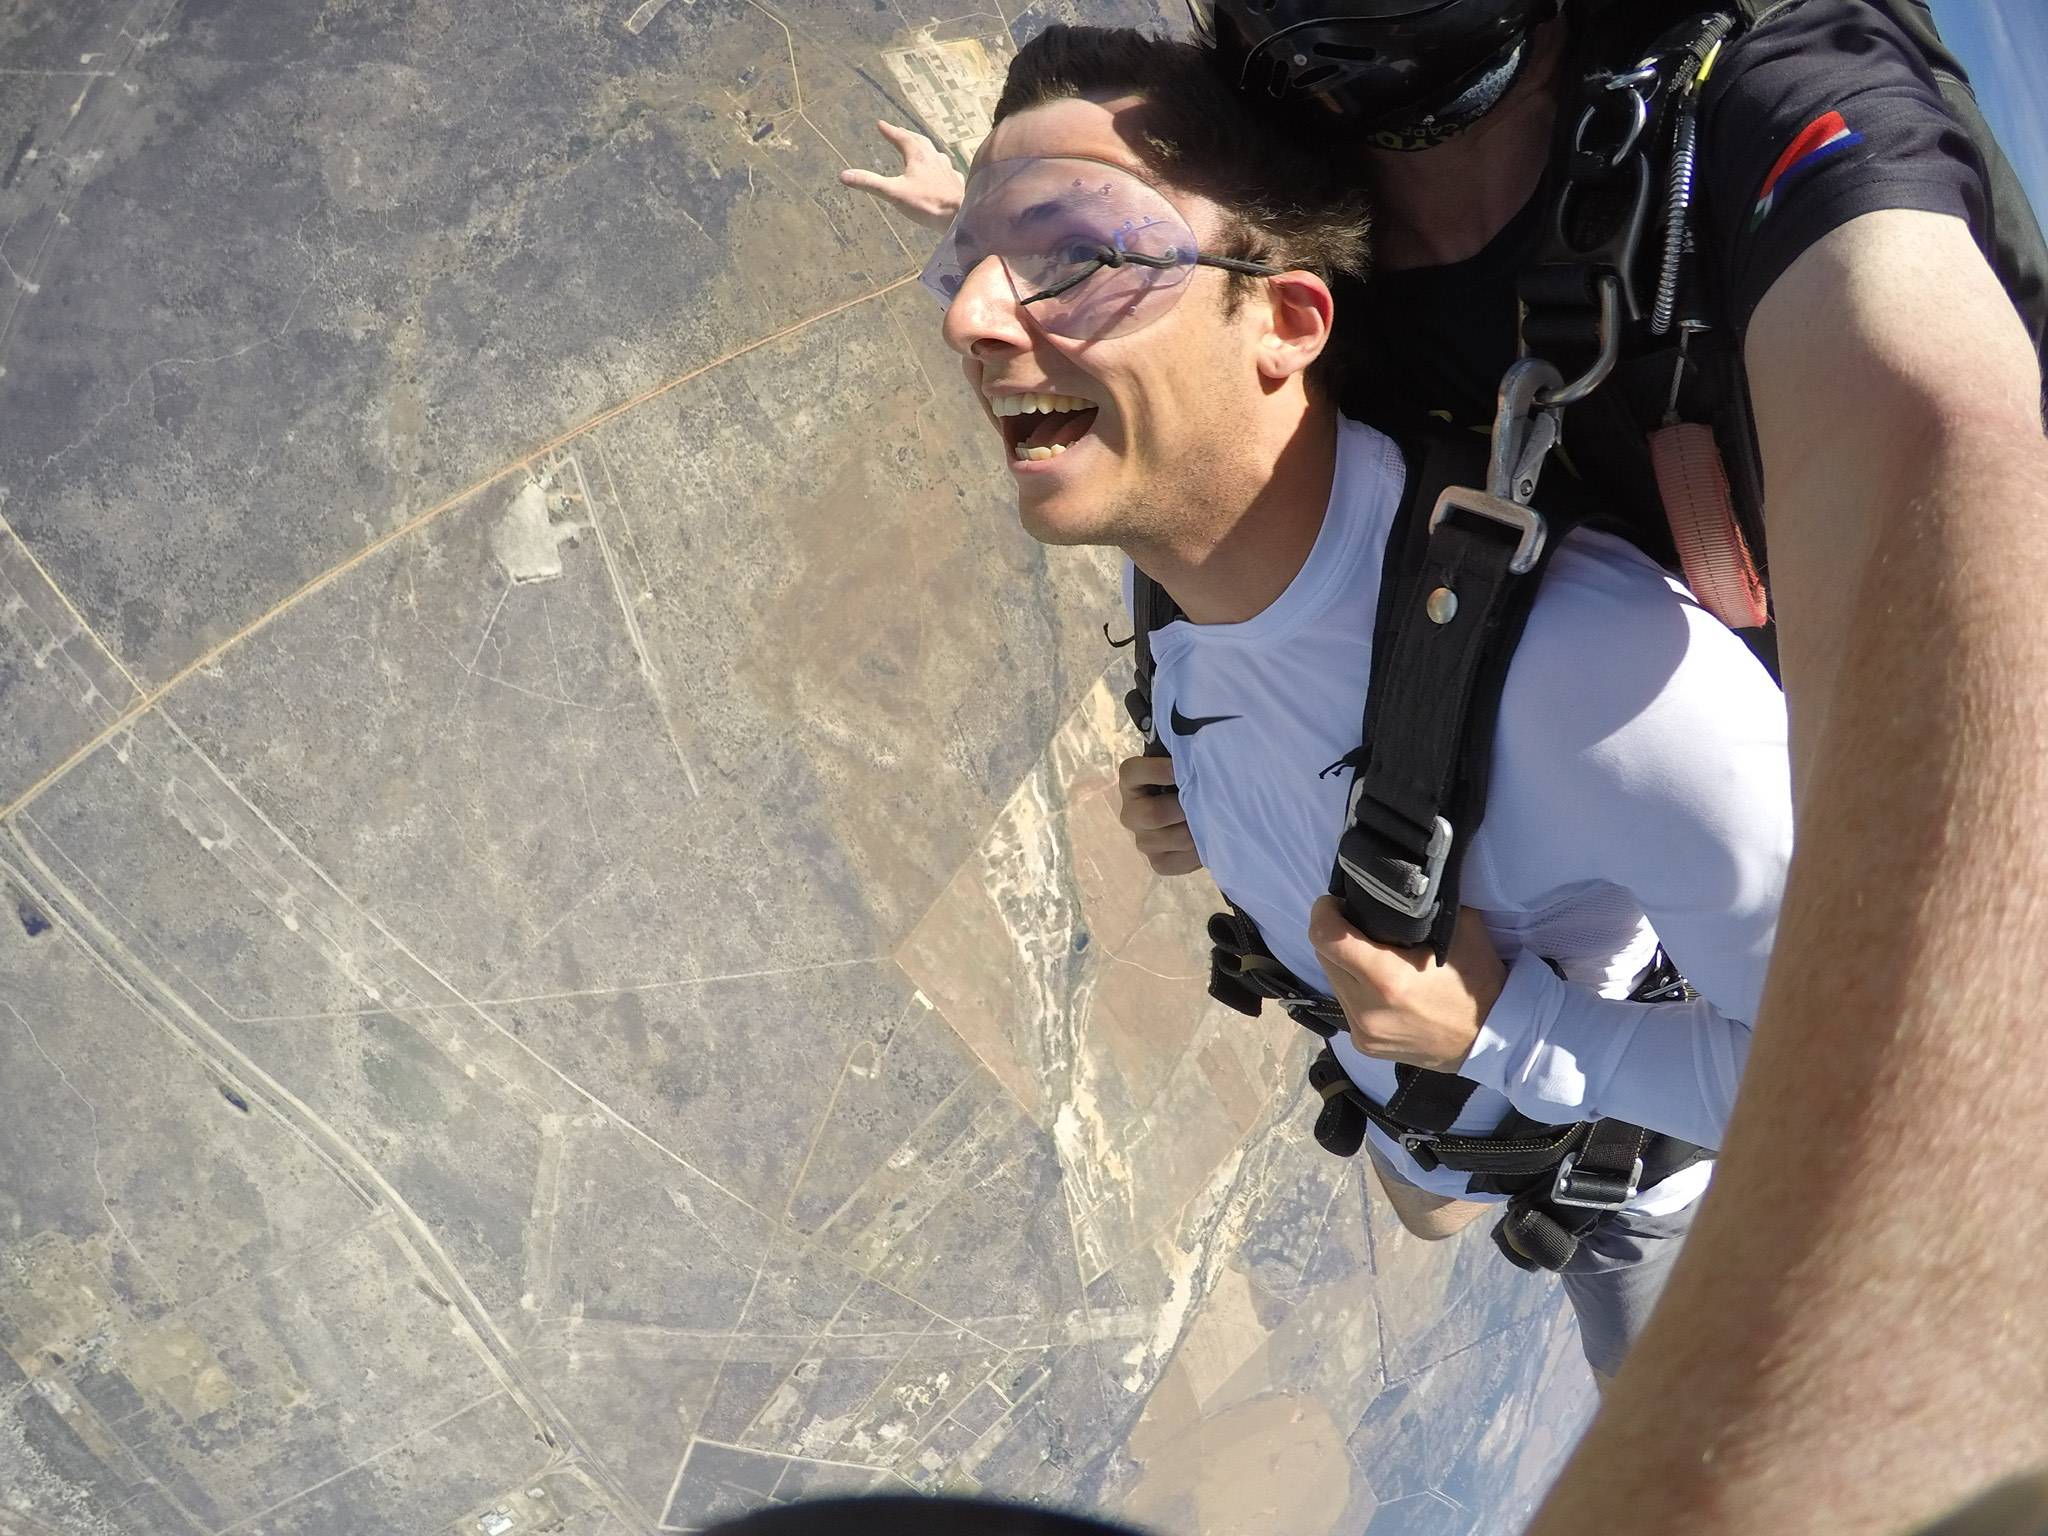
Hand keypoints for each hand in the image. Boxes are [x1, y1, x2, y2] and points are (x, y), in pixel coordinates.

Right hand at [838, 121, 965, 229]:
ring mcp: (947, 169)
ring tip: (919, 146)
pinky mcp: (955, 182)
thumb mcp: (894, 193)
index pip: (902, 138)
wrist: (960, 216)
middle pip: (919, 141)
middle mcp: (934, 158)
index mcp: (918, 156)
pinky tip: (941, 169)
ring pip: (934, 152)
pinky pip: (946, 167)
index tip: (881, 124)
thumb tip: (844, 175)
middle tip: (898, 131)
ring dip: (924, 146)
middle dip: (906, 135)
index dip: (890, 131)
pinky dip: (939, 164)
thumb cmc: (927, 203)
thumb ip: (870, 183)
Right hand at [1116, 753, 1203, 876]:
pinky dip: (1196, 853)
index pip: (1133, 772)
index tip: (1180, 771)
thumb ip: (1185, 760)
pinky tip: (1204, 841)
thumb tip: (1202, 761)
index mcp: (1131, 781)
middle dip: (1183, 809)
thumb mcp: (1183, 765)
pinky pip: (1177, 862)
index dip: (1157, 771)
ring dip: (1194, 831)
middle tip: (1203, 803)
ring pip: (1172, 839)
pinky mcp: (1157, 862)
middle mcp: (1130, 813)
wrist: (1191, 811)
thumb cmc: (1187, 781)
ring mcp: (1142, 841)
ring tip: (1208, 821)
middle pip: (1152, 815)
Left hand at [1307, 897, 1506, 1071]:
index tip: (1334, 901)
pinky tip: (1377, 983)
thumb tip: (1395, 884)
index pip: (1327, 937)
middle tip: (1356, 922)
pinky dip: (1354, 988)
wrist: (1494, 1038)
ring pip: (1332, 980)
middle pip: (1324, 956)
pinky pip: (1345, 1004)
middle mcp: (1366, 1009)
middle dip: (1334, 934)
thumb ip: (1424, 904)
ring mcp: (1362, 1031)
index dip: (1324, 912)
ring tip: (1370, 952)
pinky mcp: (1364, 1045)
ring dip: (1344, 962)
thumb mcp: (1462, 930)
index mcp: (1387, 978)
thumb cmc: (1478, 982)